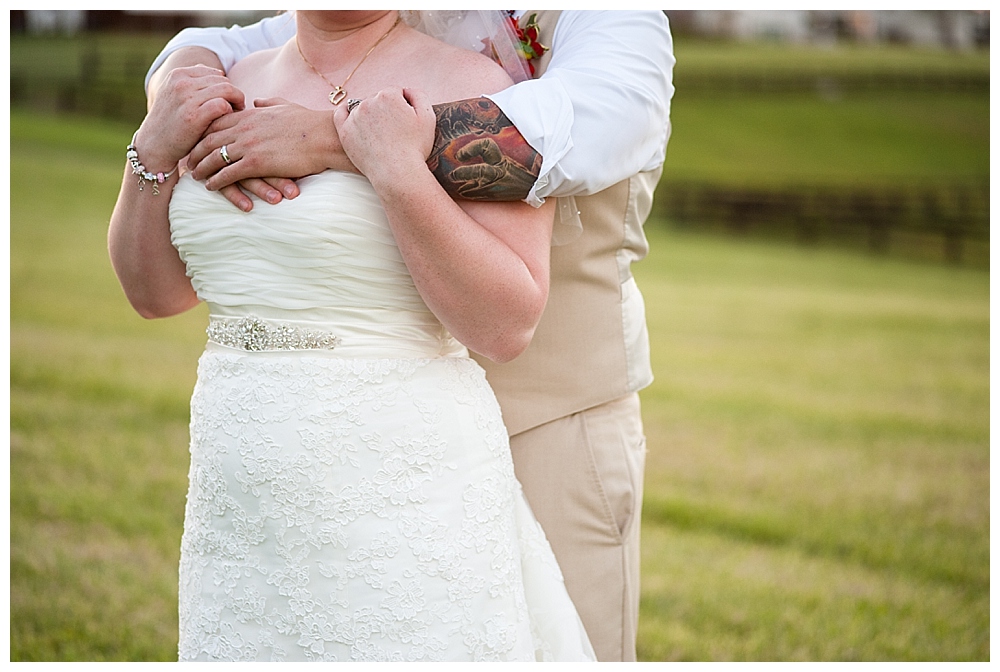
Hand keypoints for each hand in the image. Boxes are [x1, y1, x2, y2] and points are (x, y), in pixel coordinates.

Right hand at [134, 65, 244, 171]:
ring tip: (236, 115)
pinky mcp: (193, 116)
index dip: (226, 87)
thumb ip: (194, 81)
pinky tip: (229, 121)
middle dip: (234, 95)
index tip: (229, 101)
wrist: (154, 146)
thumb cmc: (171, 122)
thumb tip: (219, 72)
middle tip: (238, 110)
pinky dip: (230, 112)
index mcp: (178, 74)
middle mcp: (181, 82)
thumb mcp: (176, 95)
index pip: (215, 73)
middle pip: (223, 81)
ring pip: (226, 90)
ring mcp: (187, 98)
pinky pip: (222, 105)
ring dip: (236, 102)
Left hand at [188, 98, 347, 210]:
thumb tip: (258, 100)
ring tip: (194, 176)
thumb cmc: (310, 123)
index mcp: (250, 114)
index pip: (217, 121)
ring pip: (214, 157)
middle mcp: (244, 128)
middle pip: (209, 139)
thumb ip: (268, 103)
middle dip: (195, 151)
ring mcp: (248, 145)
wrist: (325, 136)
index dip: (202, 132)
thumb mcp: (285, 105)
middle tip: (187, 161)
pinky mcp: (256, 163)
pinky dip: (216, 181)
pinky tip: (210, 187)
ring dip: (202, 168)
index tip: (195, 140)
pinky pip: (228, 173)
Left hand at [333, 87, 435, 187]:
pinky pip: (340, 114)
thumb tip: (405, 91)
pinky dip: (346, 113)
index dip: (403, 106)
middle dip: (386, 110)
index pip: (396, 93)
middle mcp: (369, 102)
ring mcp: (354, 117)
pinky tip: (353, 117)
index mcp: (389, 95)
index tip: (406, 120)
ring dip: (370, 115)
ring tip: (380, 133)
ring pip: (362, 107)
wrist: (397, 173)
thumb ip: (418, 95)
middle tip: (394, 130)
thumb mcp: (428, 117)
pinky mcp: (345, 131)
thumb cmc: (415, 148)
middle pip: (378, 99)